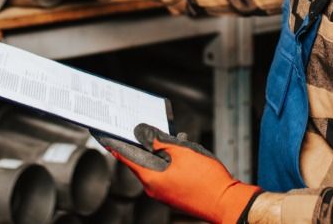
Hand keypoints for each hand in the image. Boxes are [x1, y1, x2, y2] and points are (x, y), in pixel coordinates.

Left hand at [99, 124, 260, 223]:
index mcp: (151, 178)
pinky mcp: (174, 195)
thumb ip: (162, 143)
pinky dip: (169, 163)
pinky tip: (181, 153)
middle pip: (141, 162)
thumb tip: (146, 135)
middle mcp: (153, 189)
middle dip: (143, 146)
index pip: (126, 158)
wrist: (226, 202)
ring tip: (173, 140)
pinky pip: (165, 175)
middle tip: (143, 130)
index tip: (106, 137)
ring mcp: (164, 194)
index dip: (116, 145)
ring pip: (156, 168)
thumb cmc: (207, 180)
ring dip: (161, 153)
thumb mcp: (183, 153)